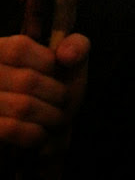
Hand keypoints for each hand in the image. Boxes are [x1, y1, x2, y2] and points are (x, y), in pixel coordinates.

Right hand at [0, 33, 89, 150]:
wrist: (45, 132)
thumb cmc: (53, 93)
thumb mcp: (69, 64)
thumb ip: (77, 46)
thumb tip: (67, 55)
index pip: (19, 48)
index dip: (46, 63)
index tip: (55, 74)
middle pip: (26, 80)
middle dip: (57, 94)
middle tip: (63, 102)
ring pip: (22, 107)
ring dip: (51, 115)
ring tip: (57, 118)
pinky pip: (12, 130)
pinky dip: (35, 133)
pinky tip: (41, 133)